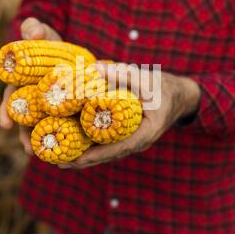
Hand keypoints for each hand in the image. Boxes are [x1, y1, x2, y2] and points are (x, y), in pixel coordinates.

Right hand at [0, 17, 61, 154]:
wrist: (70, 52)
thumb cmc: (48, 42)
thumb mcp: (41, 32)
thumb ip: (33, 28)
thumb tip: (34, 34)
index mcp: (22, 84)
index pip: (12, 99)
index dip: (7, 111)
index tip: (5, 124)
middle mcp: (33, 99)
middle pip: (27, 119)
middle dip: (26, 134)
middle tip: (28, 148)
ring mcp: (51, 107)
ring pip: (45, 126)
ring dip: (44, 140)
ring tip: (46, 155)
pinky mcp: (68, 111)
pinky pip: (65, 126)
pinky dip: (66, 137)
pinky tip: (71, 150)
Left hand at [61, 63, 200, 168]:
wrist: (177, 94)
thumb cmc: (163, 87)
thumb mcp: (145, 79)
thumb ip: (122, 74)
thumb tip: (93, 69)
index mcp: (145, 132)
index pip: (118, 148)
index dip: (96, 155)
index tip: (75, 160)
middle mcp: (137, 141)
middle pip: (107, 155)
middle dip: (83, 160)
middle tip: (57, 163)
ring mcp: (131, 140)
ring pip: (105, 151)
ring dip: (84, 155)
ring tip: (58, 158)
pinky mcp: (125, 134)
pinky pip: (106, 143)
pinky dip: (90, 145)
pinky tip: (72, 143)